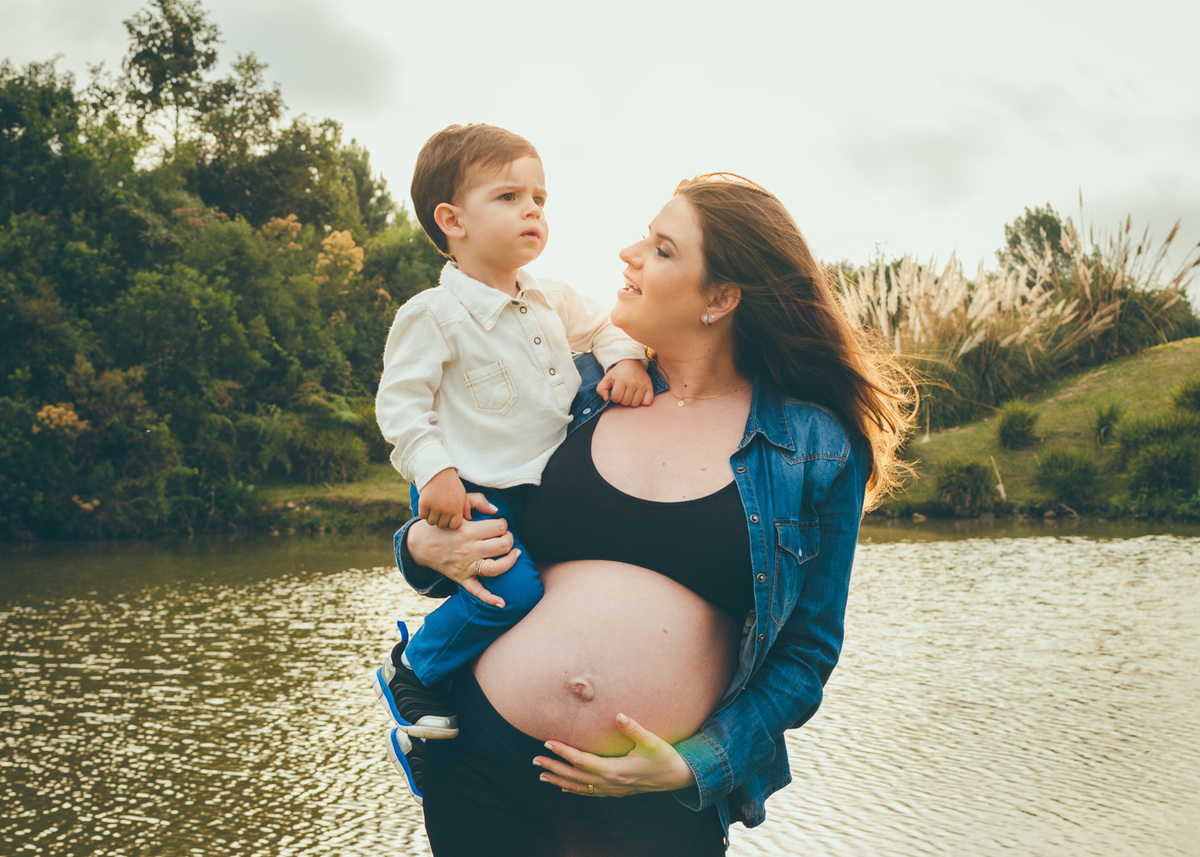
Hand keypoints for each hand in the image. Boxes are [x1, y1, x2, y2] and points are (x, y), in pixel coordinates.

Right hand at [407, 493, 520, 607]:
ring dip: (510, 561)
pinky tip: (502, 603)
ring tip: (514, 554)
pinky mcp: (461, 579)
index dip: (504, 524)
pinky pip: (477, 591)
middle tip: (505, 537)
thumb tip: (497, 510)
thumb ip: (477, 501)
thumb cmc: (442, 524)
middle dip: (509, 539)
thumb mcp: (456, 507)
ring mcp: (464, 567)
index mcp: (467, 530)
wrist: (418, 544)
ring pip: (496, 568)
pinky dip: (490, 599)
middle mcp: (467, 550)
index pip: (499, 527)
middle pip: (502, 545)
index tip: (499, 524)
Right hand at [417, 468, 472, 528]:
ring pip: (431, 522)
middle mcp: (447, 509)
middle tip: (439, 511)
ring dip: (431, 517)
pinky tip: (427, 506)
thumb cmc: (452, 484)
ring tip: (433, 508)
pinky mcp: (424, 503)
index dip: (450, 522)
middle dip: (440, 520)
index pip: (453, 526)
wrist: (438, 472)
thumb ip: (466, 507)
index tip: (448, 516)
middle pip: (441, 525)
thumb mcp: (462, 494)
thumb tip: (469, 518)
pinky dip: (423, 512)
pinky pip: (422, 516)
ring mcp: (435, 507)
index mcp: (457, 508)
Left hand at [533, 714, 695, 796]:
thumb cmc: (664, 757)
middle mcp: (610, 782)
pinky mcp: (615, 791)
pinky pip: (589, 792)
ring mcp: (612, 789)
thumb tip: (618, 715)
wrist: (677, 777)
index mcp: (615, 770)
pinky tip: (564, 787)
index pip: (582, 760)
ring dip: (559, 780)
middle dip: (554, 767)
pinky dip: (574, 789)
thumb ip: (634, 729)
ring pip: (579, 786)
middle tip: (535, 759)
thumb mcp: (652, 741)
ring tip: (541, 775)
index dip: (564, 751)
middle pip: (575, 775)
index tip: (548, 742)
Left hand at [597, 359, 653, 406]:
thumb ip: (601, 389)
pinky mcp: (650, 387)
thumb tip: (606, 399)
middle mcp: (633, 382)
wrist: (632, 362)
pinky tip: (638, 395)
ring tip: (630, 393)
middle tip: (623, 391)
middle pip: (626, 402)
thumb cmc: (618, 372)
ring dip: (631, 401)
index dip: (614, 397)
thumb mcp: (607, 378)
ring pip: (635, 404)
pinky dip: (642, 402)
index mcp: (622, 379)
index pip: (616, 398)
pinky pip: (647, 402)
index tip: (616, 391)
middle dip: (622, 399)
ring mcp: (643, 385)